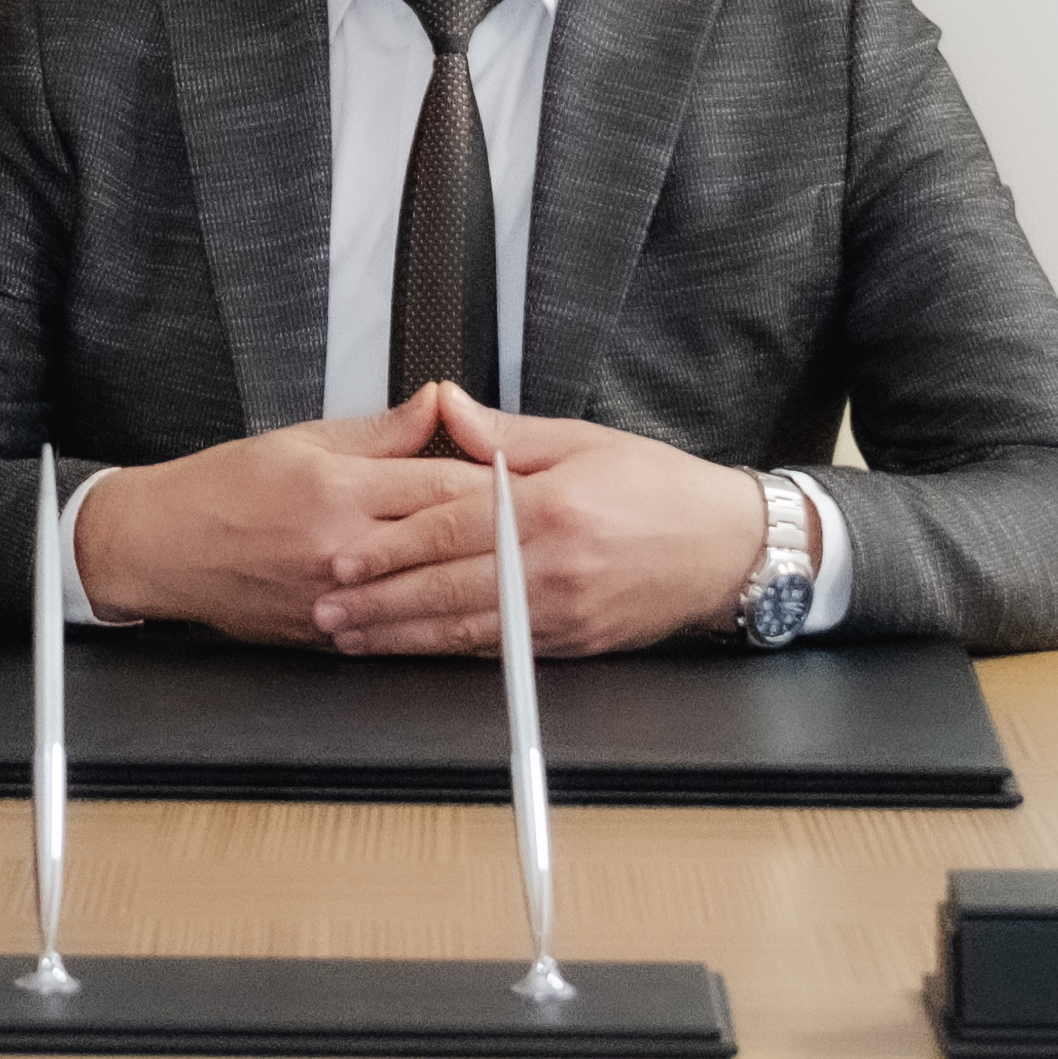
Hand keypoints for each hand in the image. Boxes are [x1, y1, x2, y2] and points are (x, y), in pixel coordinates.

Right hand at [70, 389, 491, 644]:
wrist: (163, 547)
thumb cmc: (222, 491)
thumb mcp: (301, 439)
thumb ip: (381, 430)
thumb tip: (436, 404)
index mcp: (337, 490)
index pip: (441, 485)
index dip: (492, 483)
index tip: (525, 480)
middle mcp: (339, 548)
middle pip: (443, 542)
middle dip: (494, 535)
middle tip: (537, 528)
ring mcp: (333, 598)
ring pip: (426, 593)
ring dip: (470, 583)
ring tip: (510, 574)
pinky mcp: (323, 634)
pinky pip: (394, 629)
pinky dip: (429, 620)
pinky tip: (460, 615)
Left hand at [306, 395, 764, 658]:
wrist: (729, 549)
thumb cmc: (661, 489)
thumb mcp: (584, 441)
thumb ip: (505, 435)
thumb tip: (445, 407)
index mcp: (552, 507)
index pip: (453, 527)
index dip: (393, 545)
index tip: (346, 555)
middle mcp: (553, 565)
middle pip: (448, 587)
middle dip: (380, 602)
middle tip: (328, 609)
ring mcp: (563, 612)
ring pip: (466, 630)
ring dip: (403, 636)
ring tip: (354, 638)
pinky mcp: (573, 643)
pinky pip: (501, 651)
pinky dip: (451, 651)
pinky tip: (415, 650)